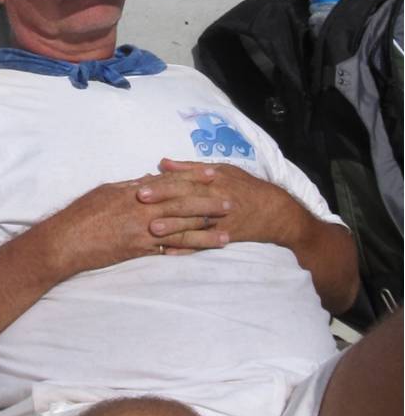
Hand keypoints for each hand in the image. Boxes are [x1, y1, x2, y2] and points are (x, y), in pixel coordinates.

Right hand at [45, 168, 231, 277]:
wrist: (67, 241)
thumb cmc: (82, 213)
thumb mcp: (107, 191)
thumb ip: (131, 185)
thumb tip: (149, 178)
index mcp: (136, 192)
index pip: (171, 182)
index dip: (194, 178)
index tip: (214, 174)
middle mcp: (143, 211)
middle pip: (182, 205)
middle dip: (208, 204)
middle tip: (231, 203)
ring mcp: (142, 232)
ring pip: (181, 231)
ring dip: (205, 233)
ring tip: (226, 234)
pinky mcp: (139, 251)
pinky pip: (167, 250)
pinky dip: (185, 251)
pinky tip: (201, 252)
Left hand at [151, 159, 306, 246]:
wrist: (274, 211)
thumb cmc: (243, 186)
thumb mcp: (222, 170)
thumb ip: (190, 168)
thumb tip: (163, 163)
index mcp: (213, 182)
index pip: (184, 183)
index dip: (163, 185)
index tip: (141, 187)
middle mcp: (216, 200)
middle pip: (187, 202)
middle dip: (163, 203)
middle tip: (140, 205)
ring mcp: (220, 221)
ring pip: (193, 225)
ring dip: (173, 228)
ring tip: (152, 231)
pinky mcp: (224, 238)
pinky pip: (203, 245)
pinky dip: (187, 249)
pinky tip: (168, 252)